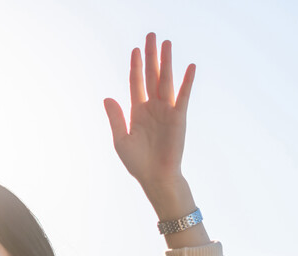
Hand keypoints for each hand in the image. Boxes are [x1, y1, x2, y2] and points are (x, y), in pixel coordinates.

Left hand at [103, 33, 196, 219]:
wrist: (155, 177)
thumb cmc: (137, 162)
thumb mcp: (121, 140)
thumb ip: (115, 118)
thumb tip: (107, 97)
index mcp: (137, 111)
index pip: (136, 82)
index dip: (135, 66)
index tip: (135, 49)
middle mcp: (152, 107)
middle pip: (151, 76)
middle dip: (151, 56)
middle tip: (151, 35)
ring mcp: (166, 111)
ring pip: (166, 81)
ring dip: (166, 62)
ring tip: (166, 43)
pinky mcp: (178, 118)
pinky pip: (182, 97)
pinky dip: (186, 82)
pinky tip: (189, 67)